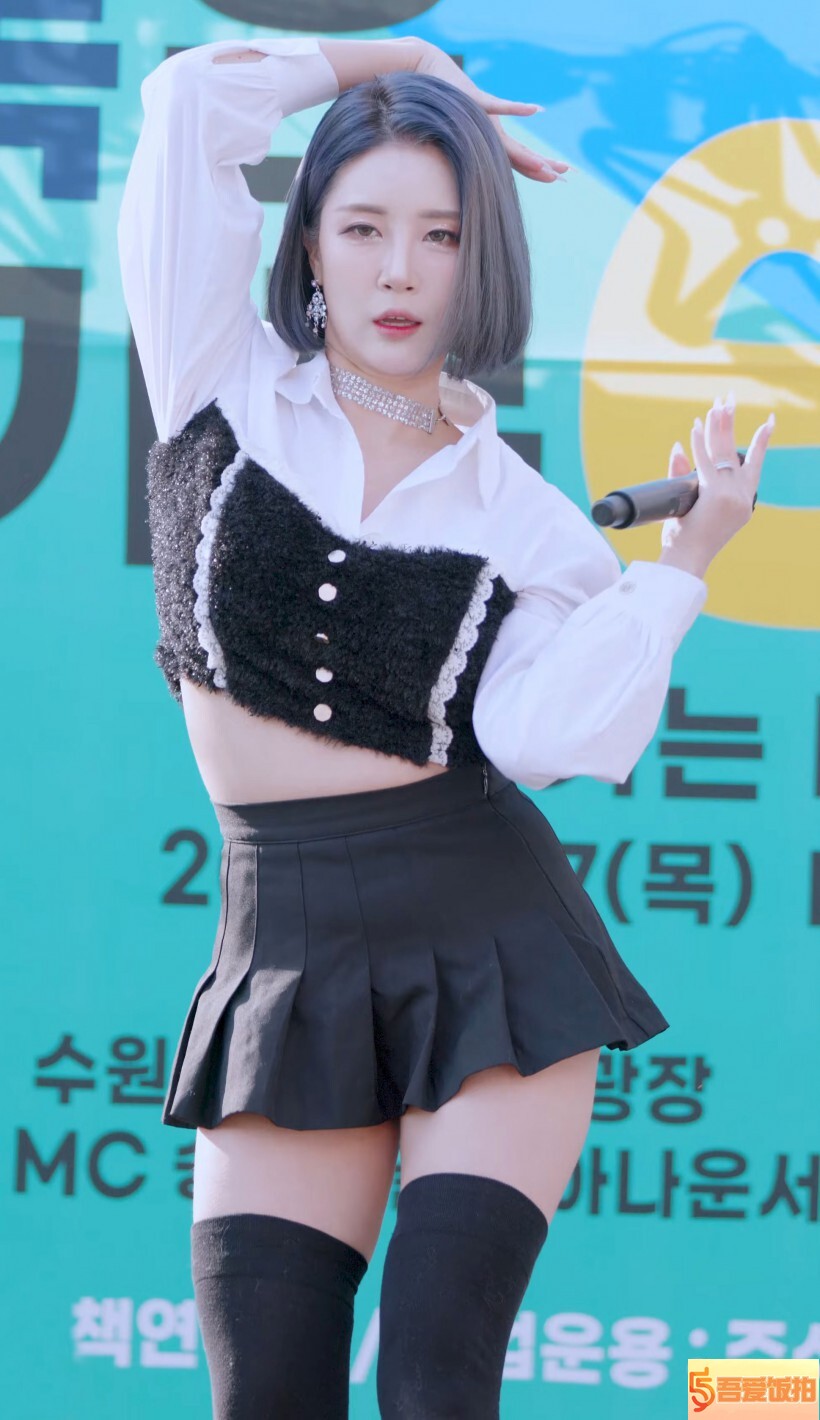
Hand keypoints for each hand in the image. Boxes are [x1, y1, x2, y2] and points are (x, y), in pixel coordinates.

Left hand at [411, 41, 568, 183]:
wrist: (427, 74)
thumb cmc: (446, 100)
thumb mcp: (471, 118)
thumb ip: (484, 127)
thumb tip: (494, 139)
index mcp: (489, 143)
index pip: (519, 160)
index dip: (539, 170)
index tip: (558, 178)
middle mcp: (488, 137)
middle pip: (521, 157)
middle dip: (543, 168)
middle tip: (564, 178)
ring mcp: (484, 121)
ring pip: (512, 144)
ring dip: (532, 156)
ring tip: (550, 165)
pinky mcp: (477, 100)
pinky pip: (500, 105)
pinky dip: (518, 108)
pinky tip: (536, 109)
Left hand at [659, 395, 774, 575]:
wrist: (687, 562)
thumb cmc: (688, 540)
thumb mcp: (692, 506)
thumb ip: (684, 474)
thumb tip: (679, 444)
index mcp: (744, 502)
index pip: (755, 464)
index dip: (762, 441)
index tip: (769, 421)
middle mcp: (742, 496)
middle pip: (736, 450)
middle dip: (730, 422)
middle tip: (728, 397)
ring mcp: (729, 495)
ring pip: (722, 452)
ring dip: (717, 425)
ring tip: (716, 403)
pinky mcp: (714, 495)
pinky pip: (705, 462)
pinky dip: (699, 443)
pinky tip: (696, 425)